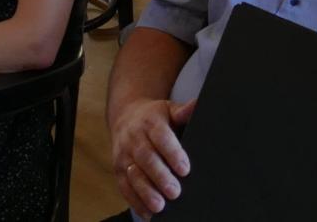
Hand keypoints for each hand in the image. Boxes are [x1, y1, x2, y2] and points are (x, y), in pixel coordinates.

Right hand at [111, 95, 194, 216]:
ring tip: (160, 205)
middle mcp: (134, 138)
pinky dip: (135, 201)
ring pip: (134, 175)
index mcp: (150, 122)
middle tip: (175, 192)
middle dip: (160, 176)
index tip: (185, 169)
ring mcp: (124, 154)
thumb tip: (199, 104)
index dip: (173, 153)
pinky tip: (148, 212)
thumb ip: (184, 111)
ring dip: (146, 192)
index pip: (161, 137)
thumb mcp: (169, 109)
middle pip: (147, 158)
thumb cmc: (154, 117)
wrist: (126, 116)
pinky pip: (125, 188)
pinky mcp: (118, 170)